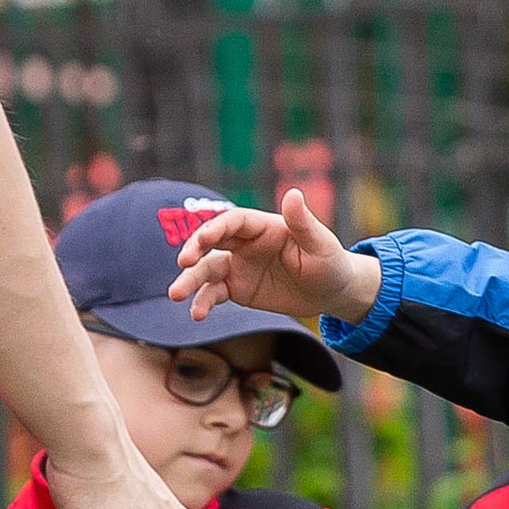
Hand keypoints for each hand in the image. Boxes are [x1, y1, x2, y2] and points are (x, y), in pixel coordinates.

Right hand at [171, 189, 377, 328]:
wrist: (332, 291)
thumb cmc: (330, 261)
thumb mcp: (321, 244)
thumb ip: (303, 222)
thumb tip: (293, 193)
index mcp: (263, 226)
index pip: (233, 222)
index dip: (216, 228)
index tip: (203, 239)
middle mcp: (245, 244)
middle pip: (212, 242)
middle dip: (195, 249)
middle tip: (184, 262)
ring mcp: (238, 266)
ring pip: (207, 269)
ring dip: (190, 280)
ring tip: (176, 294)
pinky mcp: (238, 289)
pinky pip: (214, 293)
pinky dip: (203, 302)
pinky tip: (196, 314)